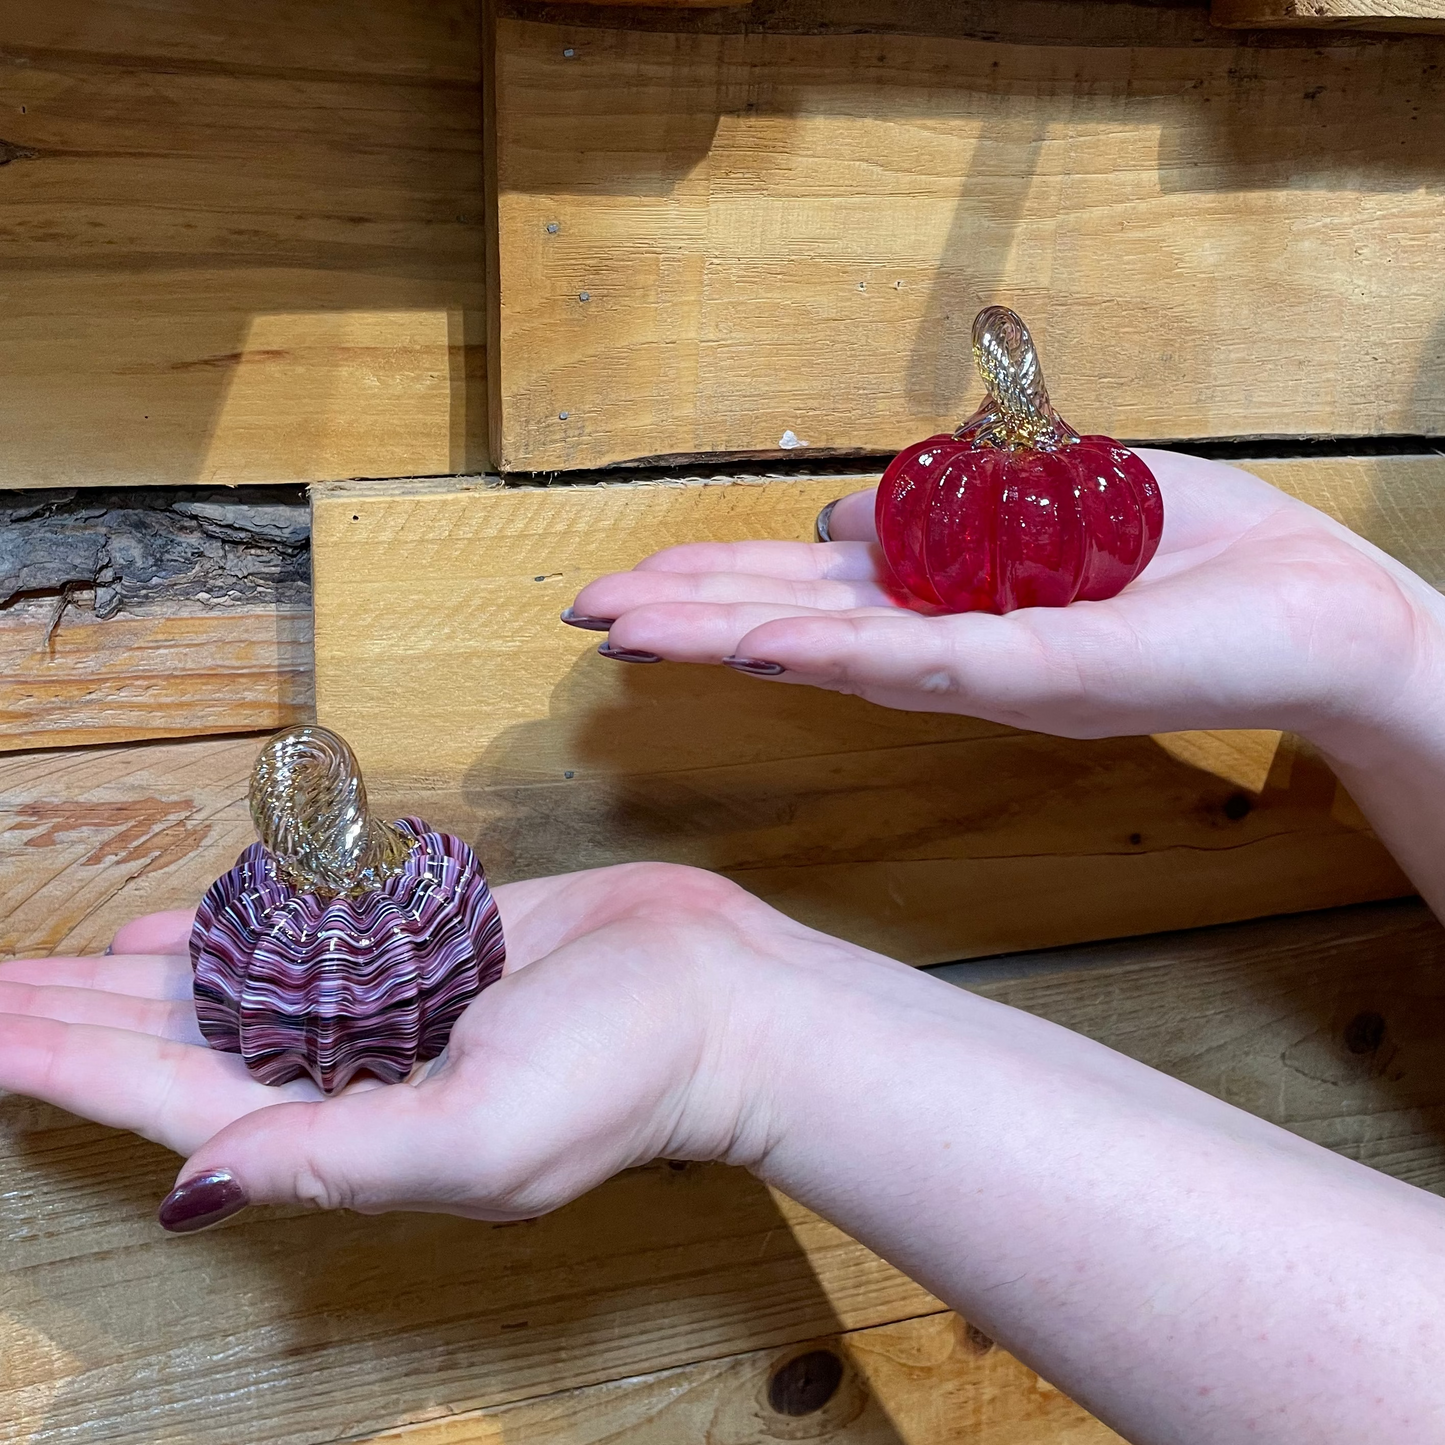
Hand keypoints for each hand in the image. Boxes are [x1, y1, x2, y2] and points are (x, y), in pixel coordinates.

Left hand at [0, 865, 852, 1229]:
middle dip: (74, 1021)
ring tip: (46, 969)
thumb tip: (194, 1186)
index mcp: (349, 1134)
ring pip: (237, 990)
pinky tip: (178, 928)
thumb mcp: (481, 1140)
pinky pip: (312, 933)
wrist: (723, 996)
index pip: (170, 1100)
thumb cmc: (625, 1074)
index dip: (63, 1068)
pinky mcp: (434, 945)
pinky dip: (242, 926)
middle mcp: (355, 1076)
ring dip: (141, 979)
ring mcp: (393, 1007)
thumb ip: (338, 1162)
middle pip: (182, 1046)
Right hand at [569, 451, 1444, 745]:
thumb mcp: (1041, 501)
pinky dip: (839, 654)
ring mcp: (985, 663)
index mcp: (940, 598)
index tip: (629, 581)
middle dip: (688, 618)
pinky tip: (762, 645)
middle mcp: (943, 640)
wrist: (1316, 613)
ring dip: (727, 638)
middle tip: (586, 618)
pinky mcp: (1045, 672)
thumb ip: (934, 505)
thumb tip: (832, 507)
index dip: (713, 580)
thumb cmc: (1187, 552)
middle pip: (793, 623)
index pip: (803, 587)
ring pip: (832, 652)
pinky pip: (924, 662)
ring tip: (632, 629)